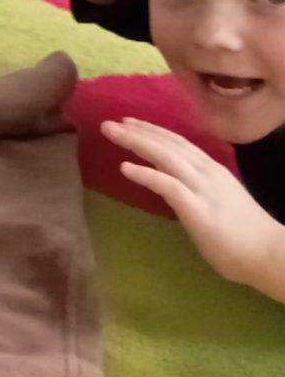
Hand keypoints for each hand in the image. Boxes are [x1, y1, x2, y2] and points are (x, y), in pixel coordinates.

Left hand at [105, 118, 284, 299]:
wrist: (270, 254)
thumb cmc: (245, 234)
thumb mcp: (216, 201)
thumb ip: (194, 188)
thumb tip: (170, 182)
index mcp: (212, 171)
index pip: (178, 144)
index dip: (153, 131)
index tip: (129, 123)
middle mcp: (207, 173)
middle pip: (168, 144)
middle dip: (138, 131)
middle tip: (108, 123)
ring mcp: (203, 189)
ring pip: (166, 157)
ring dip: (136, 142)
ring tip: (111, 133)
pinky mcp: (198, 209)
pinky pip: (169, 186)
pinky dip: (146, 174)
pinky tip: (124, 167)